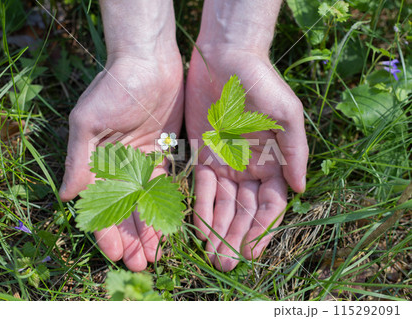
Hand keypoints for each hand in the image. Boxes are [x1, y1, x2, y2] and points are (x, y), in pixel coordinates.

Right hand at [60, 52, 183, 270]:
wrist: (148, 62)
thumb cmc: (113, 88)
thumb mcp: (88, 122)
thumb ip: (79, 160)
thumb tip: (67, 198)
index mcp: (96, 163)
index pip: (99, 205)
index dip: (105, 231)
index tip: (116, 254)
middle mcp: (117, 167)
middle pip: (123, 212)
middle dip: (130, 239)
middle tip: (140, 264)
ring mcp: (140, 163)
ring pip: (144, 206)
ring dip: (148, 231)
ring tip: (155, 256)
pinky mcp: (162, 155)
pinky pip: (163, 189)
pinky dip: (164, 210)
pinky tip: (168, 229)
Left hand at [185, 46, 307, 270]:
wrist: (226, 59)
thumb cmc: (262, 84)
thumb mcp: (286, 115)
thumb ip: (295, 152)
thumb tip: (300, 189)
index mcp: (274, 163)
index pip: (269, 206)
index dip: (261, 231)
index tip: (252, 253)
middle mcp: (250, 169)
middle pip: (243, 212)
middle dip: (236, 238)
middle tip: (226, 263)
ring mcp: (226, 164)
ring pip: (222, 205)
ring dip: (217, 230)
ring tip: (212, 255)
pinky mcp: (203, 155)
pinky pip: (200, 188)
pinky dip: (200, 208)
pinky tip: (198, 229)